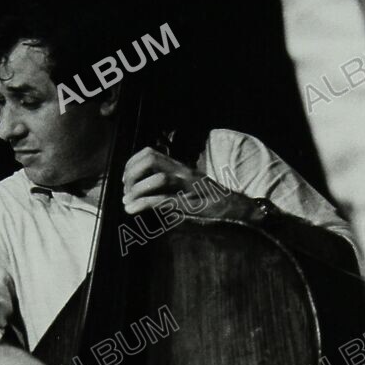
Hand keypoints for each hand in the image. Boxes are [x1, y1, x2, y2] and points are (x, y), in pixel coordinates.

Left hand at [121, 146, 255, 220]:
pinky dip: (145, 204)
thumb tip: (144, 190)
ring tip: (127, 202)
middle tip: (125, 191)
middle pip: (151, 159)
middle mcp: (184, 173)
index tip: (126, 179)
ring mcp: (189, 188)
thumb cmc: (211, 203)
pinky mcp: (192, 205)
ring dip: (137, 190)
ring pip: (158, 179)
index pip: (151, 153)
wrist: (238, 211)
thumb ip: (169, 186)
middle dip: (132, 174)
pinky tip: (133, 209)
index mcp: (181, 168)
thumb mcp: (188, 188)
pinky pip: (165, 201)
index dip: (132, 163)